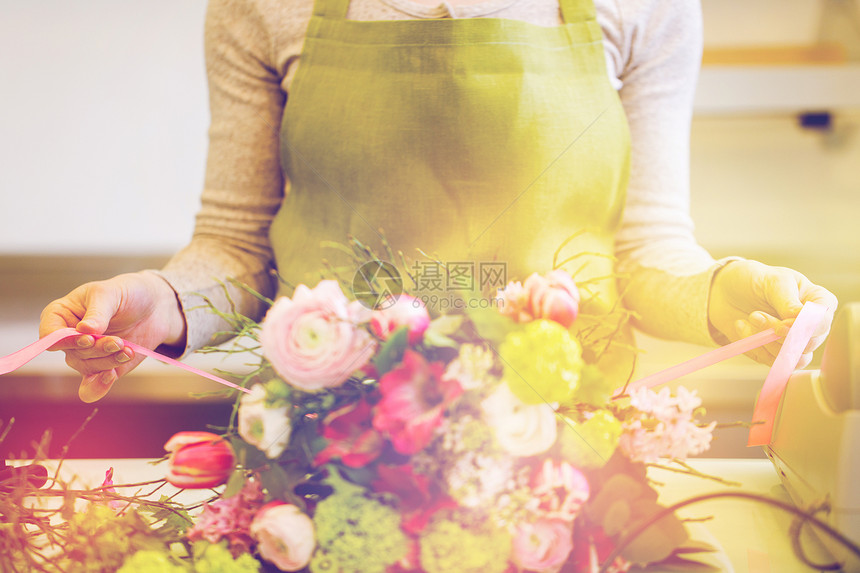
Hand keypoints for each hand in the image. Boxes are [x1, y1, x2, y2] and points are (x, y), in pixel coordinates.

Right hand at [39, 271, 185, 402]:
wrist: (154, 307)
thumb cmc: (126, 293)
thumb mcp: (110, 293)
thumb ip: (98, 312)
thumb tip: (84, 330)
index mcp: (60, 315)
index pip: (49, 335)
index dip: (65, 341)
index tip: (88, 338)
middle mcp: (69, 338)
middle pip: (72, 353)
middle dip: (97, 349)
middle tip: (117, 341)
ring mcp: (86, 355)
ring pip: (87, 368)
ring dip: (108, 361)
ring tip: (127, 349)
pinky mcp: (103, 368)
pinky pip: (91, 387)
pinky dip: (97, 388)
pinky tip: (110, 377)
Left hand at [708, 259, 836, 367]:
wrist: (726, 289)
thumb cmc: (754, 279)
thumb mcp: (772, 281)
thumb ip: (787, 301)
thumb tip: (799, 320)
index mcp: (818, 301)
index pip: (823, 322)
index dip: (805, 328)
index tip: (781, 325)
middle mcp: (811, 324)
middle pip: (807, 343)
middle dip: (777, 334)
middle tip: (755, 315)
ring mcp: (794, 340)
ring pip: (790, 356)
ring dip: (764, 340)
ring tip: (749, 317)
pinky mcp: (775, 352)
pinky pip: (771, 361)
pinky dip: (754, 346)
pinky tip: (742, 326)